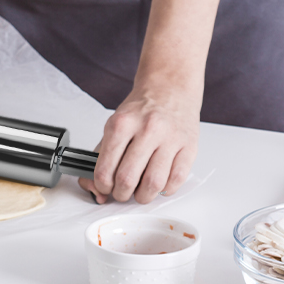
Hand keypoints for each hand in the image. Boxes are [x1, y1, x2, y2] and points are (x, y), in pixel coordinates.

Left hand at [79, 86, 199, 204]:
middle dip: (121, 194)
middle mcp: (147, 129)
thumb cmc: (142, 109)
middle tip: (122, 193)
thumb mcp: (115, 124)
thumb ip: (102, 156)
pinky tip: (159, 184)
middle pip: (128, 178)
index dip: (102, 185)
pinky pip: (176, 180)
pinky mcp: (189, 147)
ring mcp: (170, 138)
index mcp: (122, 123)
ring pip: (154, 183)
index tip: (105, 187)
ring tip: (141, 193)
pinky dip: (165, 190)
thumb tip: (94, 187)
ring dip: (143, 196)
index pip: (105, 167)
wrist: (170, 88)